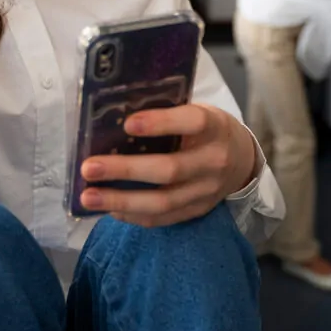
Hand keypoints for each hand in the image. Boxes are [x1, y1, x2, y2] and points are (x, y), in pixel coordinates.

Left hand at [78, 103, 257, 227]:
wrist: (242, 160)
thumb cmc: (209, 129)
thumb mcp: (199, 111)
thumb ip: (169, 113)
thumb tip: (116, 115)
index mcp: (215, 127)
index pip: (192, 123)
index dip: (161, 123)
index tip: (128, 124)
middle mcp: (214, 161)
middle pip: (169, 170)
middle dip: (126, 170)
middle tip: (89, 168)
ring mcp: (206, 191)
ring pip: (163, 202)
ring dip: (121, 200)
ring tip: (88, 197)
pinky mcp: (197, 210)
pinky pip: (163, 219)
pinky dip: (133, 215)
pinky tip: (108, 209)